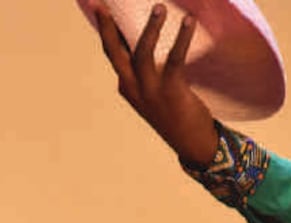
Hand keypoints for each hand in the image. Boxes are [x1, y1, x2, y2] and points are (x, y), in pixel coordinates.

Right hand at [92, 1, 218, 166]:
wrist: (191, 141)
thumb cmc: (176, 112)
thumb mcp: (155, 90)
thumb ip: (150, 70)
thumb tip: (154, 39)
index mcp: (127, 86)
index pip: (113, 53)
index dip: (105, 30)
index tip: (99, 9)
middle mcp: (132, 87)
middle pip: (114, 52)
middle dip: (108, 27)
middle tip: (103, 5)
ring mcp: (149, 90)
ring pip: (142, 54)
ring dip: (150, 28)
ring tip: (159, 6)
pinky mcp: (170, 91)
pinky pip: (174, 59)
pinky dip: (181, 38)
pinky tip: (188, 22)